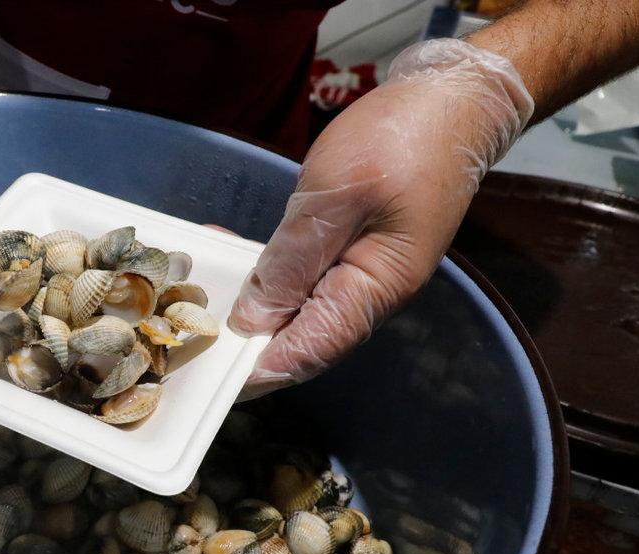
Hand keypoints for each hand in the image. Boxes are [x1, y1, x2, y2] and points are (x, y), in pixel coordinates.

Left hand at [229, 39, 533, 396]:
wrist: (454, 97)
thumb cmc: (405, 137)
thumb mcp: (338, 194)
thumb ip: (294, 259)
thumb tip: (254, 319)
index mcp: (375, 290)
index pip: (307, 352)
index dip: (254, 369)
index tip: (206, 372)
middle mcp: (367, 292)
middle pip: (297, 336)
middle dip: (243, 338)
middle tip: (185, 332)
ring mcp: (360, 270)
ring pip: (295, 305)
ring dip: (248, 301)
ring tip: (195, 293)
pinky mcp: (350, 246)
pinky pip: (301, 273)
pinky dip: (265, 269)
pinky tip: (228, 252)